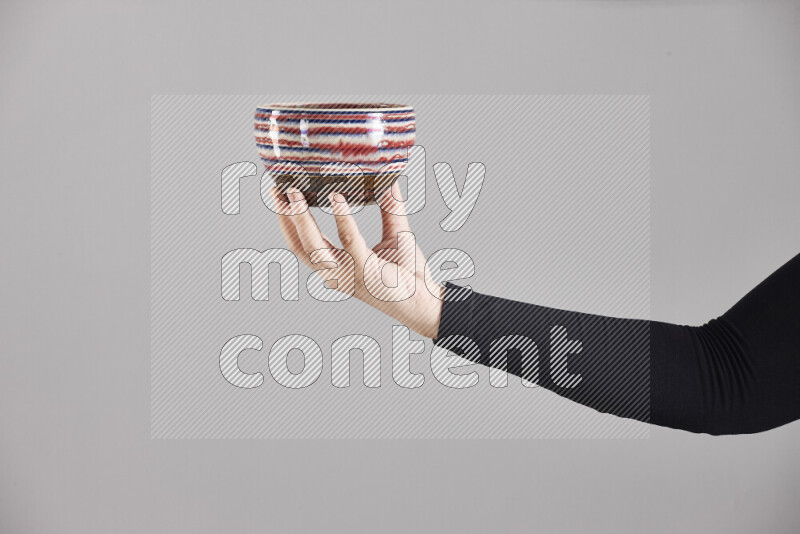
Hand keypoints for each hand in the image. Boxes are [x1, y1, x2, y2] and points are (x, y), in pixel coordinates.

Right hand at [271, 183, 443, 338]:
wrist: (428, 302)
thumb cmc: (410, 274)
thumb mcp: (395, 234)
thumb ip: (390, 207)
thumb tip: (388, 177)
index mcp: (336, 268)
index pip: (301, 244)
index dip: (286, 221)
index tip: (278, 194)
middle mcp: (336, 274)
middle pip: (299, 246)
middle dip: (284, 218)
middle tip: (276, 188)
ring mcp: (348, 275)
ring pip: (314, 246)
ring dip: (301, 218)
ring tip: (295, 192)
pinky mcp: (366, 272)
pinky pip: (350, 241)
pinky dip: (342, 218)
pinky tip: (337, 197)